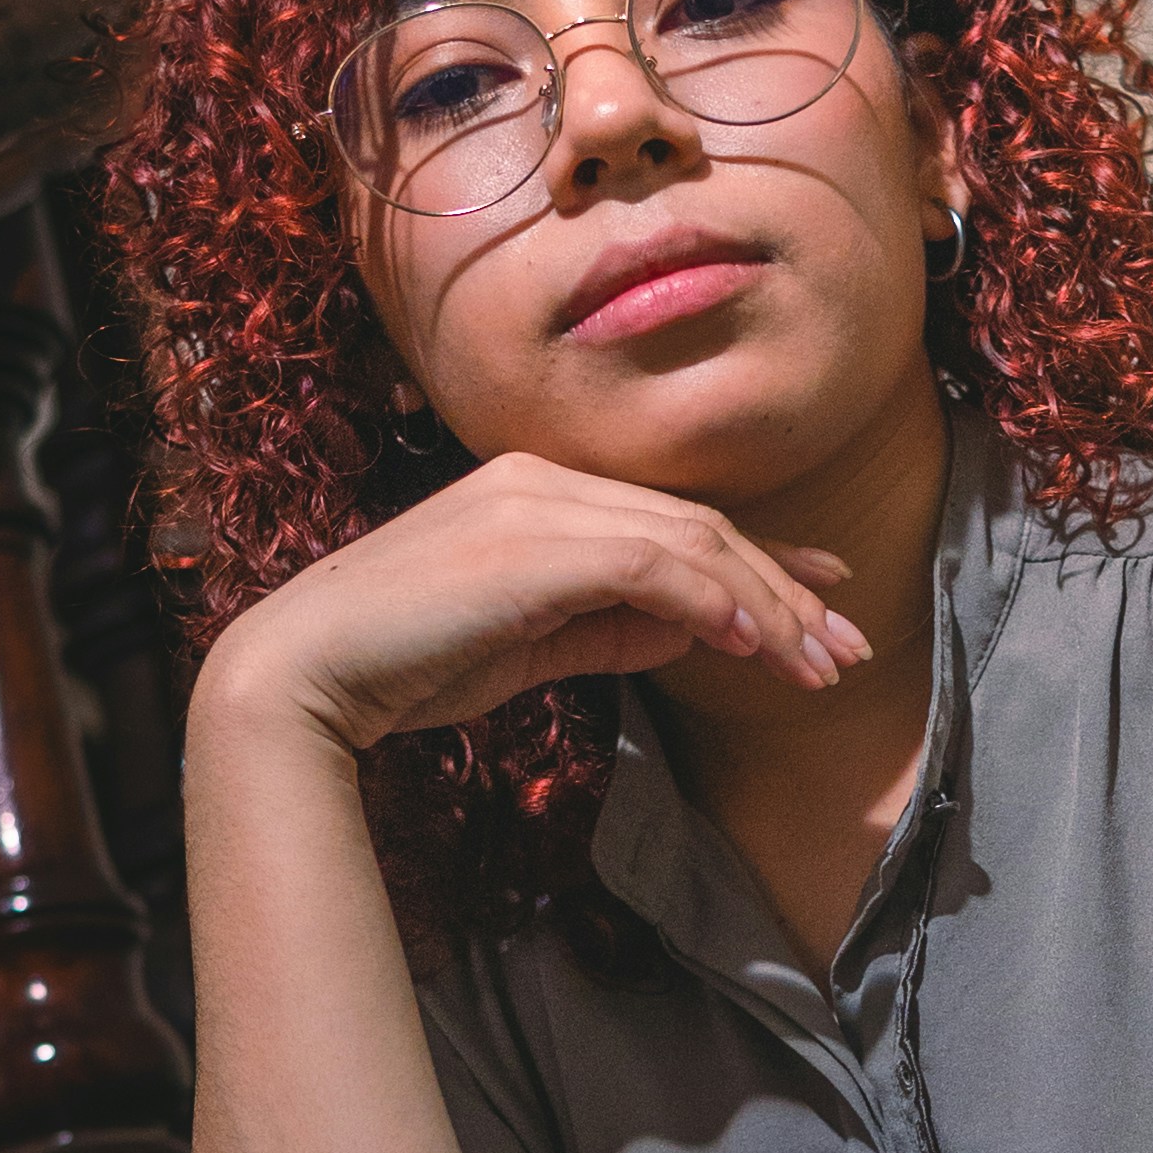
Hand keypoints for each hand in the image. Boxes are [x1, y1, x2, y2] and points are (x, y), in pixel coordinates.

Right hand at [191, 447, 869, 755]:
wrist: (305, 674)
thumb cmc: (406, 666)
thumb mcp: (531, 646)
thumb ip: (611, 629)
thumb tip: (697, 631)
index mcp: (539, 491)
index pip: (676, 520)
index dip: (763, 558)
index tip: (825, 595)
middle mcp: (545, 478)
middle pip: (699, 527)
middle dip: (786, 590)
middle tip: (847, 648)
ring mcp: (537, 502)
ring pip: (690, 542)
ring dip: (767, 606)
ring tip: (818, 664)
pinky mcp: (532, 542)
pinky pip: (651, 565)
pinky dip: (712, 601)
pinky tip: (752, 642)